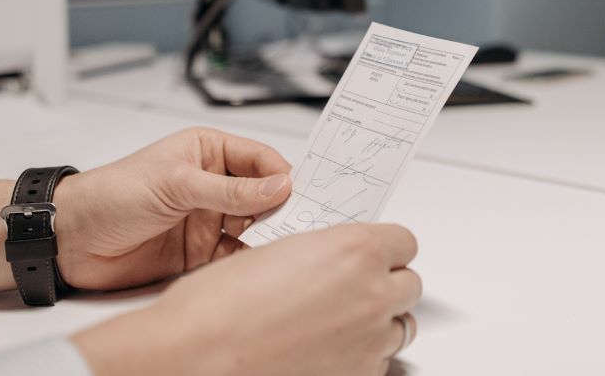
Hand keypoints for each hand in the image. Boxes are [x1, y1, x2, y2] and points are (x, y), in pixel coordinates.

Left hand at [53, 127, 292, 290]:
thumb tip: (279, 186)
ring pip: (252, 227)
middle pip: (263, 195)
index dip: (281, 175)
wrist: (71, 239)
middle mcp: (213, 184)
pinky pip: (234, 256)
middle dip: (280, 208)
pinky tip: (255, 263)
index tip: (300, 193)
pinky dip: (247, 260)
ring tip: (276, 244)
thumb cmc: (113, 194)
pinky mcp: (199, 252)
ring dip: (265, 235)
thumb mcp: (176, 185)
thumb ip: (230, 190)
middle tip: (297, 222)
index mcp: (209, 152)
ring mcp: (208, 218)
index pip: (261, 159)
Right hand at [72, 223, 421, 375]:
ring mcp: (368, 340)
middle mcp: (371, 293)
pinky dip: (361, 354)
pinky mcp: (357, 375)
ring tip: (339, 321)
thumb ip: (326, 253)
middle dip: (386, 284)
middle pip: (410, 284)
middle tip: (354, 288)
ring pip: (399, 325)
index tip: (375, 255)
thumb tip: (338, 261)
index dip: (387, 249)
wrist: (195, 356)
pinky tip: (328, 349)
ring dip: (378, 321)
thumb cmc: (219, 307)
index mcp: (355, 250)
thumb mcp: (280, 252)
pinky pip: (378, 361)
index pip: (405, 242)